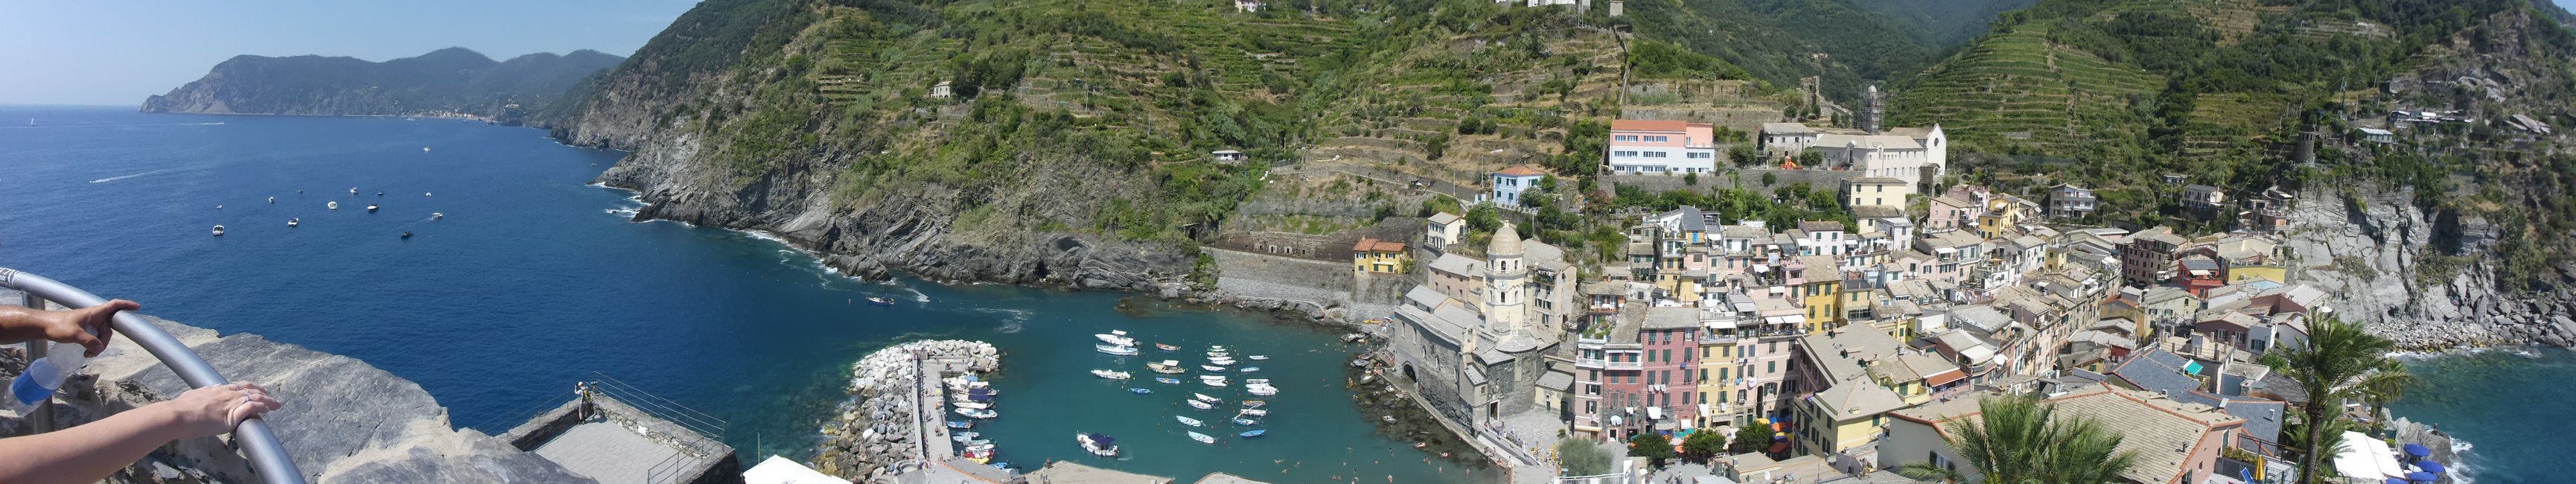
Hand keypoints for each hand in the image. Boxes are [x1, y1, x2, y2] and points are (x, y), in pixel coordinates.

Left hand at [40, 300, 133, 356]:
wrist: (43, 327)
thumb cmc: (57, 325)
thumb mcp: (74, 334)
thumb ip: (89, 341)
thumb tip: (99, 349)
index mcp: (94, 313)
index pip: (114, 305)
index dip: (126, 305)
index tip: (138, 307)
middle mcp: (94, 318)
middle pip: (109, 329)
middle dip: (104, 342)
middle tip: (94, 351)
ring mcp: (89, 325)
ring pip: (102, 336)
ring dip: (97, 346)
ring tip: (86, 354)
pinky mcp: (84, 331)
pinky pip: (95, 339)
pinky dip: (93, 347)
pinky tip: (85, 353)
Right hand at [155, 382, 283, 438]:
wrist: (177, 415)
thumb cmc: (179, 410)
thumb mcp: (189, 399)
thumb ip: (196, 399)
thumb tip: (193, 401)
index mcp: (215, 390)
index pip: (236, 386)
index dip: (247, 388)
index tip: (253, 390)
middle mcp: (225, 393)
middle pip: (249, 389)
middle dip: (262, 392)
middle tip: (269, 395)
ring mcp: (230, 402)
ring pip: (255, 397)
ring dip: (268, 401)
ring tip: (276, 405)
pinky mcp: (233, 414)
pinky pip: (253, 407)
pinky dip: (262, 407)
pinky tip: (268, 410)